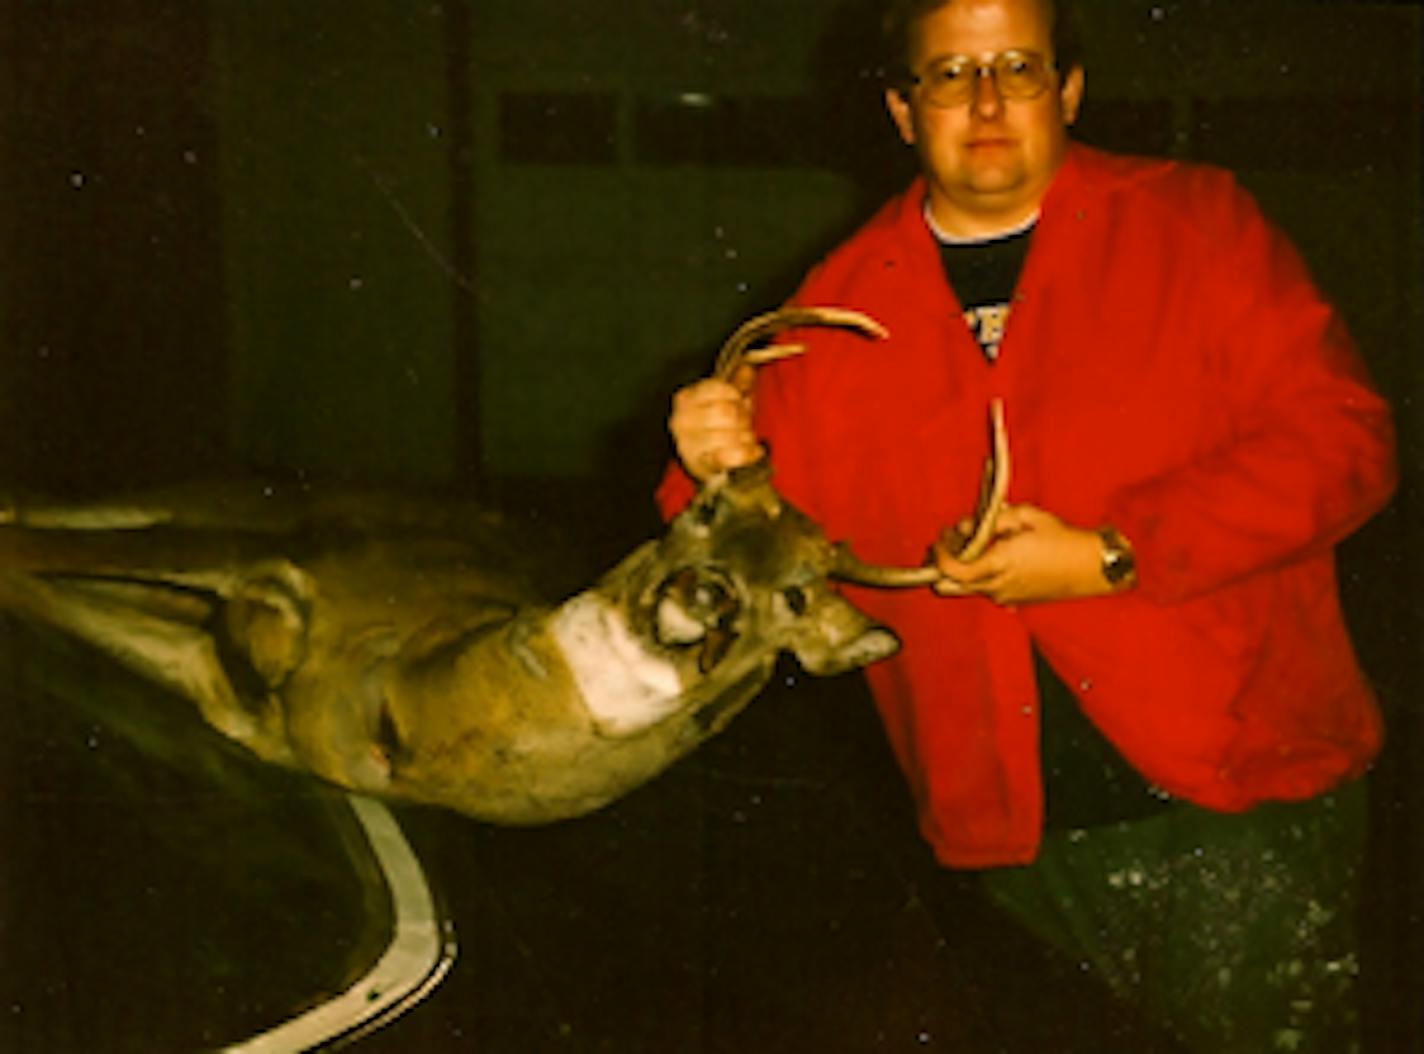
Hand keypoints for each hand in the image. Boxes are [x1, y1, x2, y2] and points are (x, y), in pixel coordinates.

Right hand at [669, 363, 761, 481]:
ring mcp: (688, 444)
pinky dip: (746, 454)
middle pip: (728, 411)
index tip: (738, 402)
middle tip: (744, 425)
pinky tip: (750, 452)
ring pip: (731, 434)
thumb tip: (747, 367)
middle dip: (743, 419)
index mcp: (686, 398)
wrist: (712, 468)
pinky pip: (731, 456)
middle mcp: (682, 420)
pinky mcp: (700, 465)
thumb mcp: (727, 401)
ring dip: (746, 438)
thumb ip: (738, 383)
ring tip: (744, 440)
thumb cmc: (719, 429)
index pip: (720, 388)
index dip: (736, 395)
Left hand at [932, 504, 1115, 604]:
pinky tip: (993, 559)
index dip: (939, 554)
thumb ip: (991, 520)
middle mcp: (997, 586)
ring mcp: (1004, 597)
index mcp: (998, 564)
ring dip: (960, 571)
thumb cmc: (1062, 538)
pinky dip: (979, 577)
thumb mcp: (1026, 516)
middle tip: (949, 544)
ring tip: (974, 548)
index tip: (939, 539)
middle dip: (941, 566)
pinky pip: (984, 592)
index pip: (952, 569)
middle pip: (947, 587)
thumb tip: (967, 525)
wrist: (1091, 567)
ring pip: (965, 590)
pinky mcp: (1013, 601)